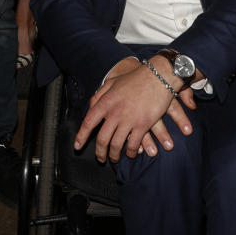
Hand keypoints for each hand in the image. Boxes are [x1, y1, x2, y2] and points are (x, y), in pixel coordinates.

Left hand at [75, 58, 195, 162]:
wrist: (158, 76)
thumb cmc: (136, 78)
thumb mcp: (113, 82)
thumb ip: (100, 94)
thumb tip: (91, 106)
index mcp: (106, 102)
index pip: (88, 122)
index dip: (81, 136)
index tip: (77, 146)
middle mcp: (114, 113)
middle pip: (102, 139)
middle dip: (99, 152)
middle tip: (100, 158)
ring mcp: (128, 120)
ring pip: (116, 145)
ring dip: (114, 155)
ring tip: (114, 158)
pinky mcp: (142, 125)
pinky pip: (133, 144)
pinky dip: (130, 152)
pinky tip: (130, 153)